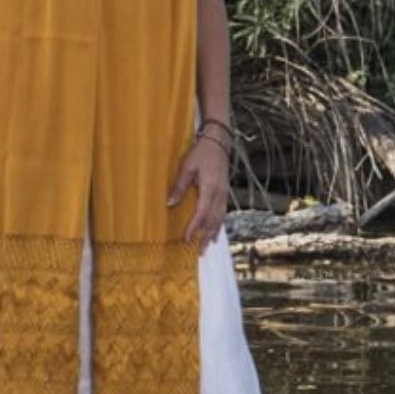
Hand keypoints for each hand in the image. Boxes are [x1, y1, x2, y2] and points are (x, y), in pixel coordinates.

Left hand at [169, 126, 231, 251]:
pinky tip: (215, 229)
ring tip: (208, 245)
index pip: (202, 214)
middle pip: (214, 221)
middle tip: (199, 252)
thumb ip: (178, 186)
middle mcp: (220, 194)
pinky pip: (223, 212)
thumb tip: (169, 204)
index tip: (186, 239)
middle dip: (206, 237)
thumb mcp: (186, 167)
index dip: (194, 228)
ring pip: (220, 218)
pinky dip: (218, 223)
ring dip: (213, 232)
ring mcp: (224, 193)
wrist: (219, 141)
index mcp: (210, 189)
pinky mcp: (225, 191)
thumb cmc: (201, 152)